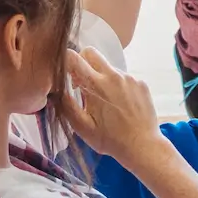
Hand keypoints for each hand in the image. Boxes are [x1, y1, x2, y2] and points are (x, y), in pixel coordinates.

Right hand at [61, 47, 164, 162]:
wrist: (141, 144)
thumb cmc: (109, 139)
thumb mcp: (82, 126)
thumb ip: (67, 104)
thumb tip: (55, 88)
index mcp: (97, 85)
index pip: (75, 57)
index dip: (65, 62)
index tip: (65, 75)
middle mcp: (115, 75)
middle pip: (92, 53)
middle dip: (82, 63)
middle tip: (80, 84)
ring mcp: (130, 78)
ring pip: (108, 67)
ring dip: (101, 78)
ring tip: (103, 102)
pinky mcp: (141, 83)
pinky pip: (124, 77)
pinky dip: (117, 86)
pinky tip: (119, 105)